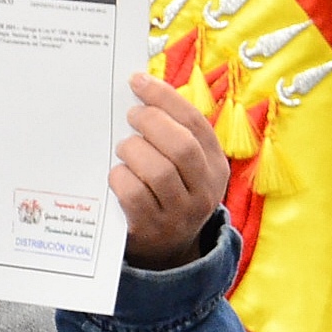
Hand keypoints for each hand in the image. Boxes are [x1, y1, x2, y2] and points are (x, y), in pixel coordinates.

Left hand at [111, 72, 229, 269]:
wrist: (166, 251)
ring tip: (123, 148)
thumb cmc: (168, 193)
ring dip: (133, 151)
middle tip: (131, 117)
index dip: (165, 97)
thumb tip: (141, 86)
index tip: (138, 81)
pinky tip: (116, 174)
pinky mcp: (152, 229)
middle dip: (151, 123)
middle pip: (181, 146)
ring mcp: (179, 212)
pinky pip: (135, 196)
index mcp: (214, 165)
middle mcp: (203, 190)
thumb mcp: (183, 167)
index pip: (195, 123)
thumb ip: (170, 133)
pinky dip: (120, 178)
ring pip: (158, 171)